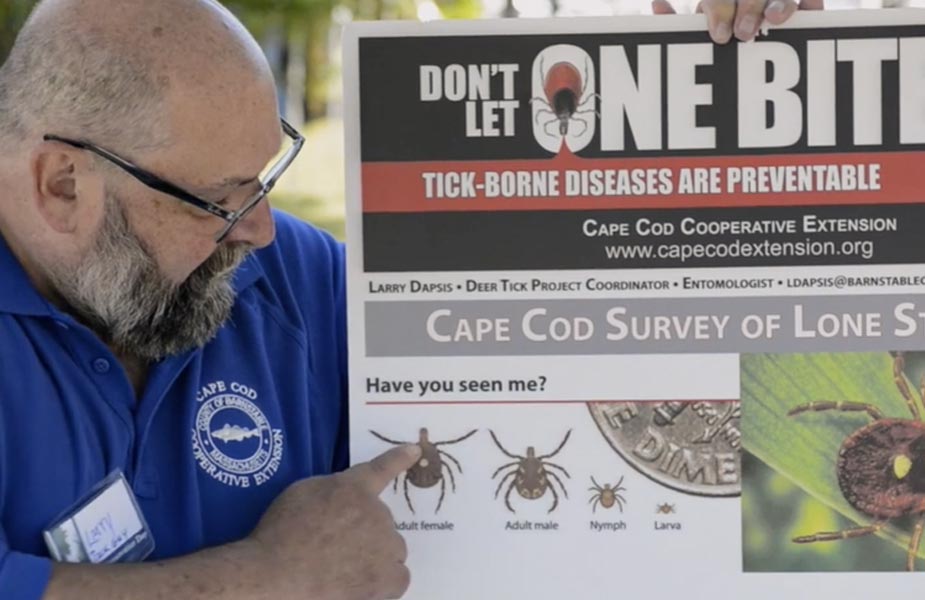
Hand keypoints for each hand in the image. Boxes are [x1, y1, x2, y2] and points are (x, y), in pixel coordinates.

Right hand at [248, 444, 421, 599]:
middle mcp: (377, 512)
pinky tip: (361, 586)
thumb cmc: (280, 534)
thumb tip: (345, 497)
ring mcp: (385, 544)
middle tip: (336, 547)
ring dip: (375, 556)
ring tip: (344, 570)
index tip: (414, 450)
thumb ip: (331, 490)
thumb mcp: (302, 494)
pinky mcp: (387, 577)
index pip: (382, 468)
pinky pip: (398, 577)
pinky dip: (385, 582)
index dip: (399, 458)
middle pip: (382, 521)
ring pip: (391, 549)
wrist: (275, 574)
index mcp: (353, 488)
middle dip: (365, 532)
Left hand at [652, 0, 823, 43]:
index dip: (719, 9)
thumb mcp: (696, 38)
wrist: (753, 65)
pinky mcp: (805, 6)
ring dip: (780, 3)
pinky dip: (810, 5)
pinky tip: (809, 10)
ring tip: (775, 20)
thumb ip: (675, 24)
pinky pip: (810, 0)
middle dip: (748, 7)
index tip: (720, 35)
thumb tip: (657, 4)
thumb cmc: (717, 46)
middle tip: (744, 34)